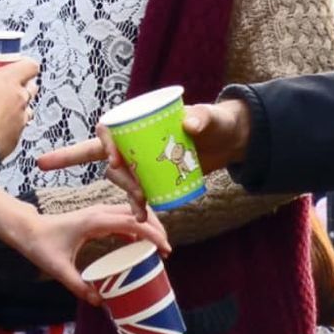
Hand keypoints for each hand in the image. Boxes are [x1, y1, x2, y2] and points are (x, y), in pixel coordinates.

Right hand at [0, 58, 38, 161]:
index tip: (17, 65)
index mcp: (8, 79)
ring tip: (0, 110)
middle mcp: (19, 98)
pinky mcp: (16, 139)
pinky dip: (10, 129)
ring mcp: (20, 119)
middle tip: (5, 88)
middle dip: (22, 87)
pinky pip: (17, 130)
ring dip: (17, 109)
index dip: (25, 65)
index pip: (30, 65)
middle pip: (32, 87)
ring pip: (28, 110)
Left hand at [17, 204, 170, 302]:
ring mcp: (97, 213)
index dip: (151, 234)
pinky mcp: (96, 217)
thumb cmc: (41, 245)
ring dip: (147, 226)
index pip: (131, 222)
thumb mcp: (58, 268)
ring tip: (159, 247)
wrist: (27, 228)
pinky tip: (140, 245)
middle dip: (156, 228)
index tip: (165, 250)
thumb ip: (78, 285)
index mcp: (93, 221)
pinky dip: (135, 228)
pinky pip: (122, 218)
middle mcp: (98, 212)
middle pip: (137, 213)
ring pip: (131, 212)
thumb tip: (100, 302)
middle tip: (167, 250)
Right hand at [37, 99, 251, 204]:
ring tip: (142, 207)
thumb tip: (190, 124)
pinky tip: (142, 216)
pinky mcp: (155, 176)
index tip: (116, 160)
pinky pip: (139, 192)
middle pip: (113, 159)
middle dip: (120, 177)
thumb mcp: (209, 117)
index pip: (110, 129)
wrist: (229, 141)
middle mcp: (137, 140)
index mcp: (142, 120)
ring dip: (127, 193)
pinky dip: (137, 205)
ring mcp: (145, 160)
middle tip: (138, 190)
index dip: (105, 143)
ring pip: (123, 178)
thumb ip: (201, 117)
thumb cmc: (215, 121)